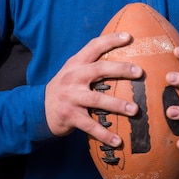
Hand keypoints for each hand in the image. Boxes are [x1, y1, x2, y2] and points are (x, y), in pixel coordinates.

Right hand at [45, 32, 141, 146]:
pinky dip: (104, 134)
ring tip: (135, 110)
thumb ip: (91, 64)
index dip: (110, 40)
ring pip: (97, 100)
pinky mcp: (70, 116)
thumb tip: (121, 56)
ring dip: (117, 105)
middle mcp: (73, 77)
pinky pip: (90, 126)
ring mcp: (71, 97)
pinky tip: (118, 141)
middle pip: (99, 69)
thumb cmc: (65, 87)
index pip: (94, 46)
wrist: (38, 109)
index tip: (129, 36)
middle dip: (120, 69)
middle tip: (139, 72)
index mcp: (76, 63)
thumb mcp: (73, 71)